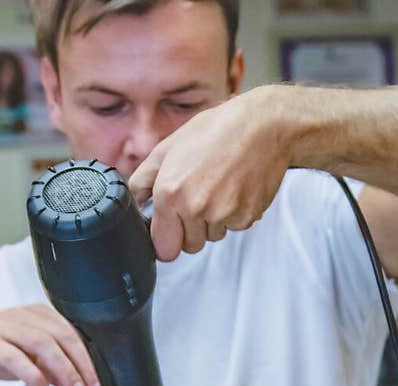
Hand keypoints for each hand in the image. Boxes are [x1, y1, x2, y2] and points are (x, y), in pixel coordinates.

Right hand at [0, 305, 101, 385]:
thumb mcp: (25, 361)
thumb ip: (52, 371)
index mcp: (37, 317)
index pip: (72, 336)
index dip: (89, 360)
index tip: (100, 385)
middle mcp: (24, 317)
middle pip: (63, 337)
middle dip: (82, 366)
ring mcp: (5, 327)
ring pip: (43, 344)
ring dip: (64, 370)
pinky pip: (15, 357)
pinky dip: (33, 375)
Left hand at [129, 87, 291, 261]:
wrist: (263, 125)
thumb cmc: (216, 131)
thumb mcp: (169, 147)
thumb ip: (144, 179)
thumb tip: (134, 202)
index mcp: (170, 192)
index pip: (164, 248)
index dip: (167, 240)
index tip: (171, 230)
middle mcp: (195, 207)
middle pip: (189, 247)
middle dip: (190, 231)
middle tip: (199, 199)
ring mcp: (223, 215)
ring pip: (212, 237)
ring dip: (213, 221)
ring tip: (219, 187)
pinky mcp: (246, 217)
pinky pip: (233, 227)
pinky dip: (234, 214)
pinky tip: (236, 188)